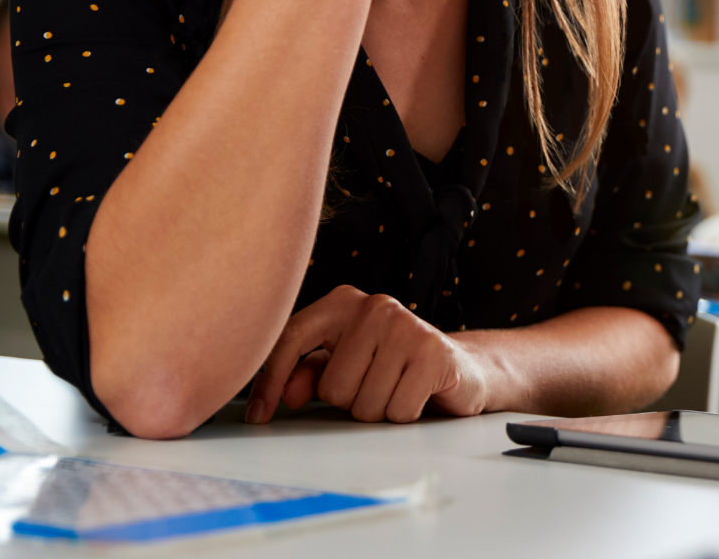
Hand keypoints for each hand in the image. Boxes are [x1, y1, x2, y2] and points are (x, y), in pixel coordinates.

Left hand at [244, 285, 491, 423]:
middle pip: (333, 387)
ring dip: (379, 411)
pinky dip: (404, 414)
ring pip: (365, 404)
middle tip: (375, 386)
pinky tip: (416, 395)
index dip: (270, 380)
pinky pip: (397, 410)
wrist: (459, 368)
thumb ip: (308, 373)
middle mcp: (375, 307)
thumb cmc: (392, 367)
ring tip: (396, 389)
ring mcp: (407, 327)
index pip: (293, 337)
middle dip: (350, 402)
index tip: (259, 415)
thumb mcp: (344, 366)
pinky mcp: (434, 353)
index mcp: (344, 302)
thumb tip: (285, 392)